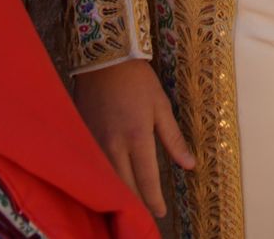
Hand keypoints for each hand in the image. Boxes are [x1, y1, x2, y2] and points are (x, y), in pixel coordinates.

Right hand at [73, 58, 194, 217]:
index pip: (147, 179)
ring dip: (119, 193)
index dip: (154, 200)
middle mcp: (114, 144)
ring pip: (107, 178)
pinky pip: (94, 164)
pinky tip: (110, 183)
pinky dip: (104, 177)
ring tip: (130, 204)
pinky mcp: (84, 135)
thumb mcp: (161, 106)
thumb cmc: (137, 80)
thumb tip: (189, 165)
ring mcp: (95, 141)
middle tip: (146, 214)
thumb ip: (173, 139)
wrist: (104, 58)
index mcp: (137, 137)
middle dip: (136, 203)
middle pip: (125, 185)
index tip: (160, 212)